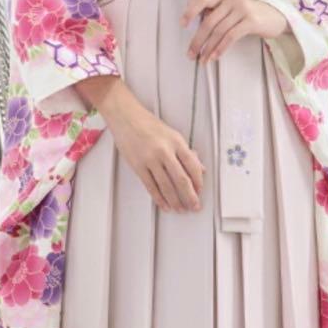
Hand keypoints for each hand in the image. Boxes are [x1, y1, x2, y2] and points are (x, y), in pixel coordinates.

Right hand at [82, 79, 204, 212]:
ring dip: (175, 201)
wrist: (126, 118)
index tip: (200, 191)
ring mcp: (150, 159)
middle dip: (190, 196)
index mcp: (176, 141)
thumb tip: (199, 168)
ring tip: (180, 209)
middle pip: (181, 179)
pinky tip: (164, 205)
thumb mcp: (172, 135)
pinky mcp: (138, 166)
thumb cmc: (149, 125)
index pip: (192, 166)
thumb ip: (186, 152)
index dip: (198, 182)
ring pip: (166, 186)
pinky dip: (159, 198)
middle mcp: (165, 151)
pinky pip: (151, 186)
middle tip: (194, 206)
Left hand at [180, 0, 288, 62]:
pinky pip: (231, 36)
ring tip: (202, 60)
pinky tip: (215, 56)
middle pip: (209, 21)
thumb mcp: (234, 9)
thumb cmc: (252, 16)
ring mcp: (242, 9)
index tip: (183, 25)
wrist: (278, 17)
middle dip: (198, 40)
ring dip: (208, 48)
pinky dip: (221, 48)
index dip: (190, 11)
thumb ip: (218, 14)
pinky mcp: (251, 21)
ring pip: (218, 31)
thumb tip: (199, 30)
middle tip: (191, 54)